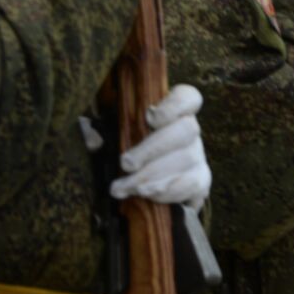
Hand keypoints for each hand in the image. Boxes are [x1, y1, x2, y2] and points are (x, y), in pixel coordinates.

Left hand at [109, 84, 211, 209]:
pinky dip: (170, 191)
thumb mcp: (107, 134)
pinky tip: (148, 195)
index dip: (174, 105)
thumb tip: (93, 142)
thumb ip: (97, 131)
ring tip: (126, 187)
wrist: (139, 182)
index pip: (187, 97)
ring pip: (188, 159)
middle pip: (187, 129)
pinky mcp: (200, 180)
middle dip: (153, 149)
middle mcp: (189, 129)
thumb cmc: (122, 148)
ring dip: (154, 175)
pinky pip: (194, 184)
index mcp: (170, 110)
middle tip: (126, 164)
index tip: (150, 117)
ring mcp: (198, 155)